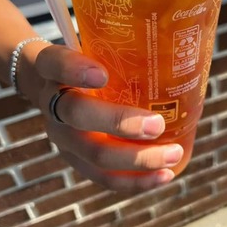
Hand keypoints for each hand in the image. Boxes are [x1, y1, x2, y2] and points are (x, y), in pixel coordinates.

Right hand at [20, 43, 181, 192]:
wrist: (50, 85)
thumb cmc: (85, 61)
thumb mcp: (91, 45)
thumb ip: (119, 45)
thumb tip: (176, 46)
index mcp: (52, 68)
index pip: (56, 63)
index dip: (76, 69)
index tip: (102, 74)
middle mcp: (52, 103)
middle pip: (77, 116)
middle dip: (119, 123)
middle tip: (157, 125)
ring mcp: (62, 136)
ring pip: (94, 154)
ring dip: (137, 159)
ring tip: (172, 154)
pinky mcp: (75, 159)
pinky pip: (103, 177)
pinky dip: (135, 180)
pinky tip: (164, 176)